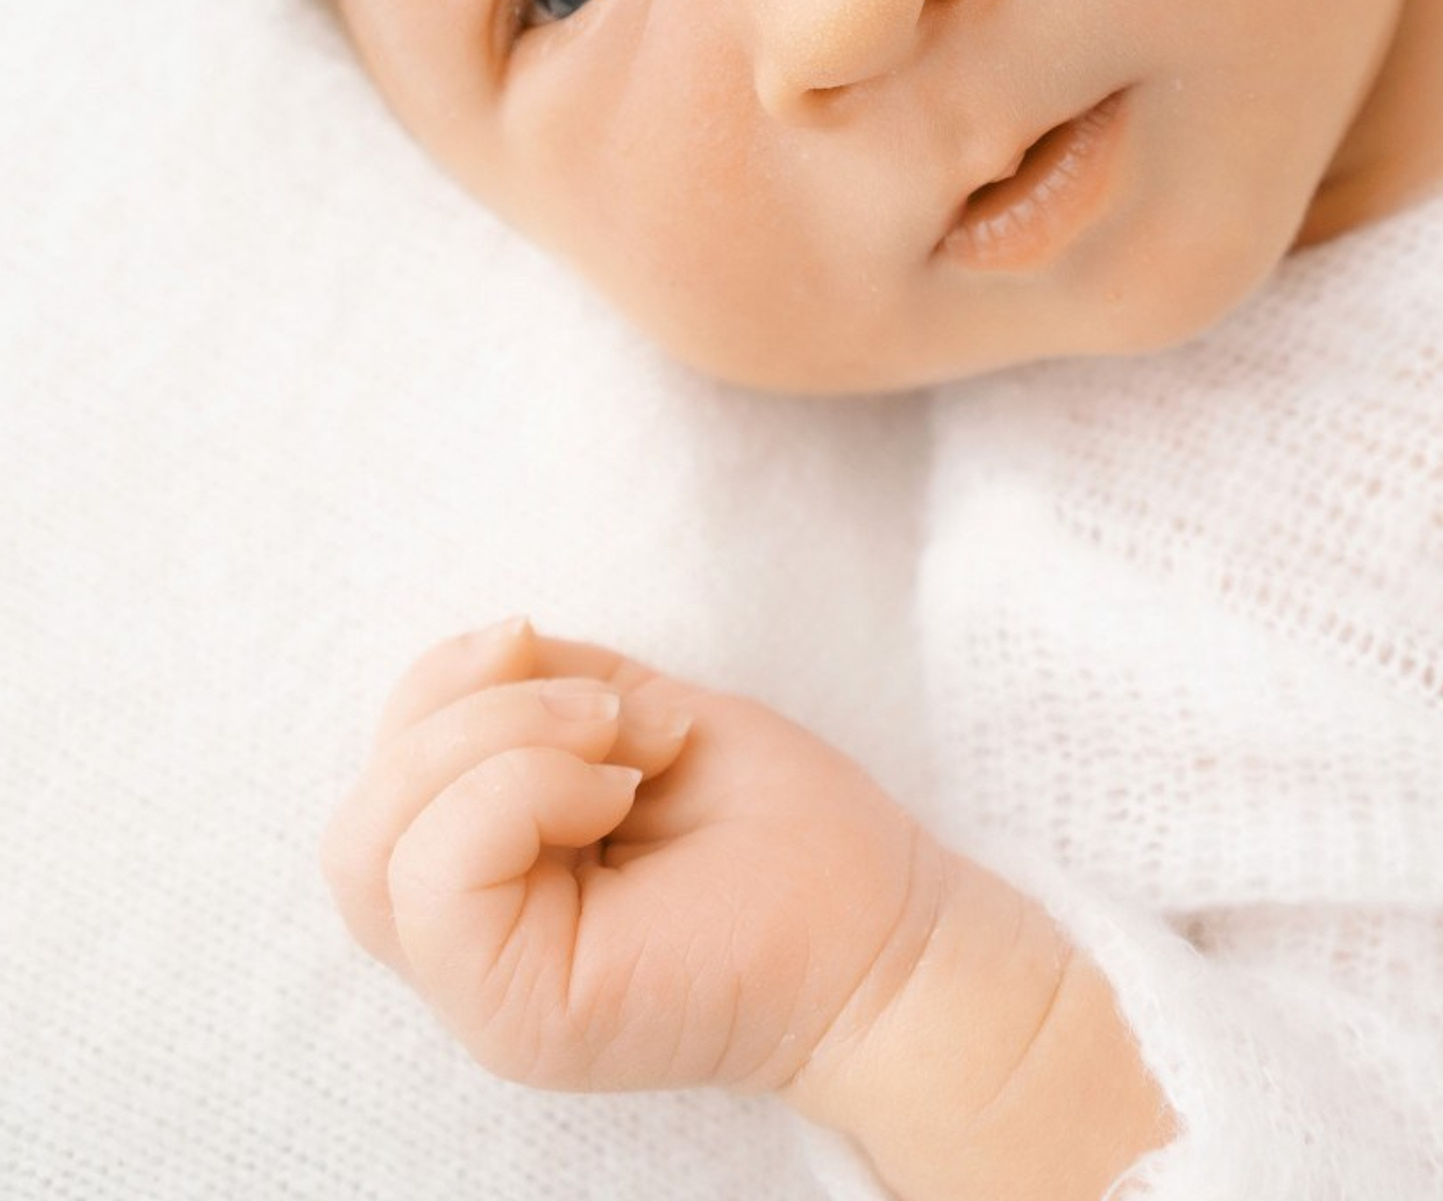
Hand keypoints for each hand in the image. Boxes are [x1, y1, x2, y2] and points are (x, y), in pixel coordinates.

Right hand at [319, 615, 942, 1100]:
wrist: (875, 930)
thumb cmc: (777, 828)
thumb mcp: (637, 714)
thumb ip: (542, 688)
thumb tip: (488, 639)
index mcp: (483, 868)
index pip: (383, 764)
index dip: (457, 679)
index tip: (595, 681)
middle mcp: (462, 937)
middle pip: (360, 808)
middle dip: (471, 709)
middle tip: (613, 716)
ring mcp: (476, 982)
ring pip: (370, 842)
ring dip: (499, 742)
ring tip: (619, 752)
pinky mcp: (509, 1012)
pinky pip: (435, 877)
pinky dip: (520, 792)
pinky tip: (616, 796)